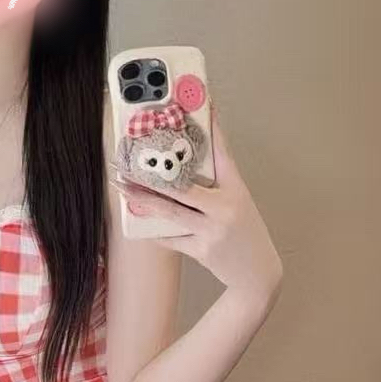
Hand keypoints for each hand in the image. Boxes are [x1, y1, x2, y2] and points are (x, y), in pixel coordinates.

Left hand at [107, 103, 283, 300]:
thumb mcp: (239, 203)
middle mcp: (225, 207)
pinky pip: (170, 237)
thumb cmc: (245, 234)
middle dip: (151, 175)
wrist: (258, 274)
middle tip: (126, 163)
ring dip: (143, 200)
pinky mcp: (201, 250)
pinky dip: (155, 229)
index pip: (223, 154)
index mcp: (237, 190)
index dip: (213, 130)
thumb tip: (184, 165)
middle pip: (182, 186)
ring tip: (122, 188)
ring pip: (170, 211)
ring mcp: (212, 230)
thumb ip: (216, 185)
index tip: (203, 107)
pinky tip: (137, 221)